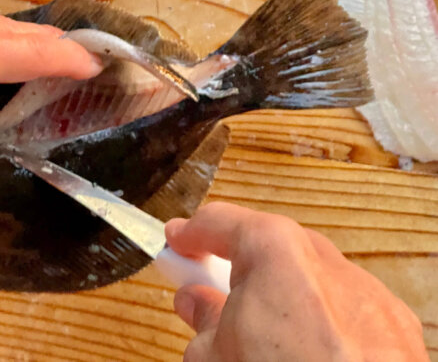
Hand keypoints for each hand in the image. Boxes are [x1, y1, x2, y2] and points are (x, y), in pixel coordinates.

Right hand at [165, 202, 428, 361]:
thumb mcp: (213, 357)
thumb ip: (201, 320)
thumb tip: (198, 306)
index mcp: (275, 251)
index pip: (220, 223)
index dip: (189, 234)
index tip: (176, 241)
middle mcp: (325, 262)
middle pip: (270, 248)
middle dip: (238, 268)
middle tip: (205, 290)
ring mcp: (366, 295)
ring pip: (310, 279)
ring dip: (279, 296)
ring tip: (255, 332)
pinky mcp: (394, 328)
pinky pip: (343, 309)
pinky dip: (317, 320)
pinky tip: (301, 349)